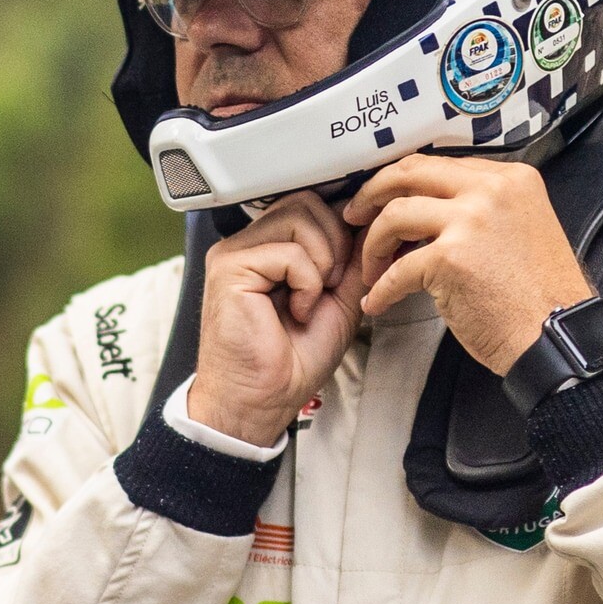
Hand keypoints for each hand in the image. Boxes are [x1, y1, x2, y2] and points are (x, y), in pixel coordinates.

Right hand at [186, 192, 368, 447]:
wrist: (261, 401)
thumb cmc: (289, 361)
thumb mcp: (339, 300)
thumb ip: (351, 260)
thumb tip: (373, 224)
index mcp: (267, 246)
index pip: (311, 206)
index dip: (340, 230)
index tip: (350, 265)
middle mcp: (247, 243)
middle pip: (306, 202)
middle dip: (335, 242)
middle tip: (330, 286)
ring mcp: (234, 252)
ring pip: (299, 218)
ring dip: (322, 262)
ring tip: (311, 298)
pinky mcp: (230, 268)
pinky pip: (289, 253)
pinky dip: (306, 285)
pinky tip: (296, 311)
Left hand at [341, 156, 592, 374]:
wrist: (558, 336)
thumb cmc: (539, 296)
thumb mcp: (521, 227)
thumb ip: (482, 208)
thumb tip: (429, 210)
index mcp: (510, 178)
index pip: (440, 165)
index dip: (403, 182)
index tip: (384, 198)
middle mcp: (490, 190)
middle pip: (410, 173)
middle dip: (373, 193)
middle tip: (355, 215)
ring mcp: (470, 220)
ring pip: (394, 214)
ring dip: (373, 244)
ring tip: (369, 269)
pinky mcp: (451, 258)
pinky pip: (397, 269)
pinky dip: (381, 289)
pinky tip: (377, 302)